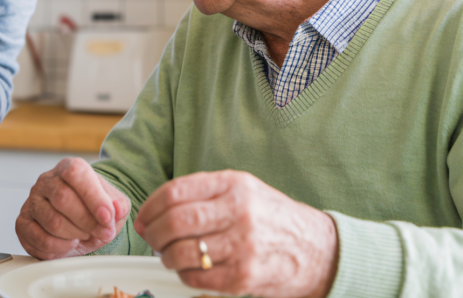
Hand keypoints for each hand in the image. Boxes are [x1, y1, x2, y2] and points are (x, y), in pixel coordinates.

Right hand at [16, 157, 130, 258]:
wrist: (79, 222)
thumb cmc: (94, 209)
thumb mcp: (114, 203)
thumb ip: (119, 205)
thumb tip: (117, 209)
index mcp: (68, 168)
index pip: (75, 173)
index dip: (93, 197)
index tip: (107, 218)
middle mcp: (46, 181)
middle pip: (63, 199)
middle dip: (87, 222)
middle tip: (102, 233)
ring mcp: (31, 201)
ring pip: (53, 222)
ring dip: (75, 236)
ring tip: (86, 236)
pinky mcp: (23, 223)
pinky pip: (40, 240)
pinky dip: (60, 249)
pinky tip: (70, 244)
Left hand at [134, 171, 337, 297]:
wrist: (318, 250)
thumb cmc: (273, 218)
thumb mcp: (245, 190)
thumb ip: (204, 193)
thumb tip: (155, 210)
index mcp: (235, 184)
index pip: (176, 192)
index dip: (150, 206)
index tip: (144, 217)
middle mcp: (239, 212)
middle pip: (175, 222)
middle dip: (153, 233)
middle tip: (151, 238)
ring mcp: (242, 245)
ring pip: (182, 252)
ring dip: (167, 256)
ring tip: (170, 255)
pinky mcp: (244, 276)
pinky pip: (196, 277)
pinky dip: (184, 274)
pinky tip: (189, 269)